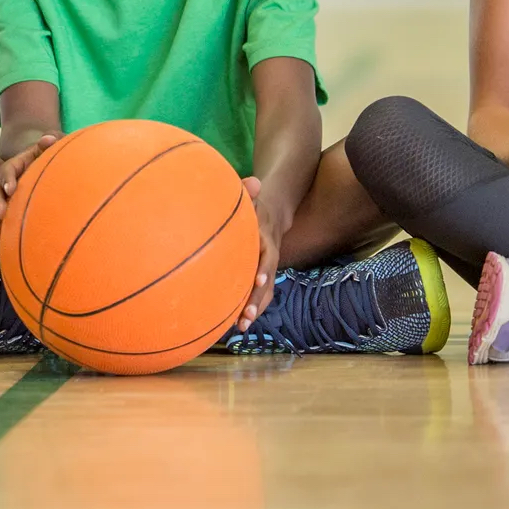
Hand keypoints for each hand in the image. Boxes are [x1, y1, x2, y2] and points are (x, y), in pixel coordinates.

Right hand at [0, 133, 60, 237]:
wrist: (56, 172)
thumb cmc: (55, 157)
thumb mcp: (56, 145)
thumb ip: (53, 139)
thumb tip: (47, 139)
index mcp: (17, 166)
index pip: (7, 170)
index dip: (7, 178)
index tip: (12, 188)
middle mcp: (9, 183)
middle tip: (2, 212)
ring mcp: (9, 198)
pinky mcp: (12, 212)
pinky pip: (1, 222)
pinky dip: (1, 231)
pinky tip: (2, 246)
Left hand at [231, 176, 287, 331]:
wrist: (274, 209)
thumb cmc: (254, 202)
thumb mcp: (253, 195)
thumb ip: (250, 190)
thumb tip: (254, 181)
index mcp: (265, 237)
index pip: (267, 253)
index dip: (264, 266)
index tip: (259, 278)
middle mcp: (269, 254)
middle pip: (267, 279)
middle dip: (258, 298)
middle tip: (246, 316)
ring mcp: (266, 266)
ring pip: (265, 290)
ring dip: (255, 308)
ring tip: (241, 326)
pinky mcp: (260, 273)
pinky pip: (258, 292)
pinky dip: (250, 306)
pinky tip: (235, 322)